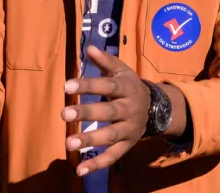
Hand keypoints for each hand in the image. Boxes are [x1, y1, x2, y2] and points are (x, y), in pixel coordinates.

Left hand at [61, 46, 150, 176]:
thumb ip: (105, 61)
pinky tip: (80, 170)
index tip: (66, 86)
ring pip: (110, 136)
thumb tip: (89, 48)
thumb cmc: (129, 86)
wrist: (156, 108)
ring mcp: (129, 129)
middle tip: (63, 114)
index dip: (87, 85)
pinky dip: (97, 164)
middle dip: (86, 113)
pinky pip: (113, 156)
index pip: (106, 85)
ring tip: (68, 143)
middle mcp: (130, 109)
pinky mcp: (127, 145)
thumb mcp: (121, 70)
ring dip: (90, 140)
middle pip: (108, 112)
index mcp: (127, 88)